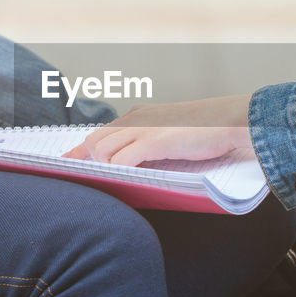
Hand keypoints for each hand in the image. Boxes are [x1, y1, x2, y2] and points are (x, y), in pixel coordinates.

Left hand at [62, 95, 252, 165]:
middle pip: (94, 141)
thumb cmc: (206, 130)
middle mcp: (136, 119)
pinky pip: (123, 158)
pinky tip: (121, 179)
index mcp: (138, 116)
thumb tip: (129, 163)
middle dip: (87, 161)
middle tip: (87, 178)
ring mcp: (145, 129)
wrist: (230, 120)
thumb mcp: (170, 132)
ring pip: (103, 150)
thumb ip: (148, 143)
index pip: (99, 133)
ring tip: (110, 179)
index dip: (79, 151)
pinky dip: (117, 170)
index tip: (65, 163)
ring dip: (102, 167)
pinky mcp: (156, 140)